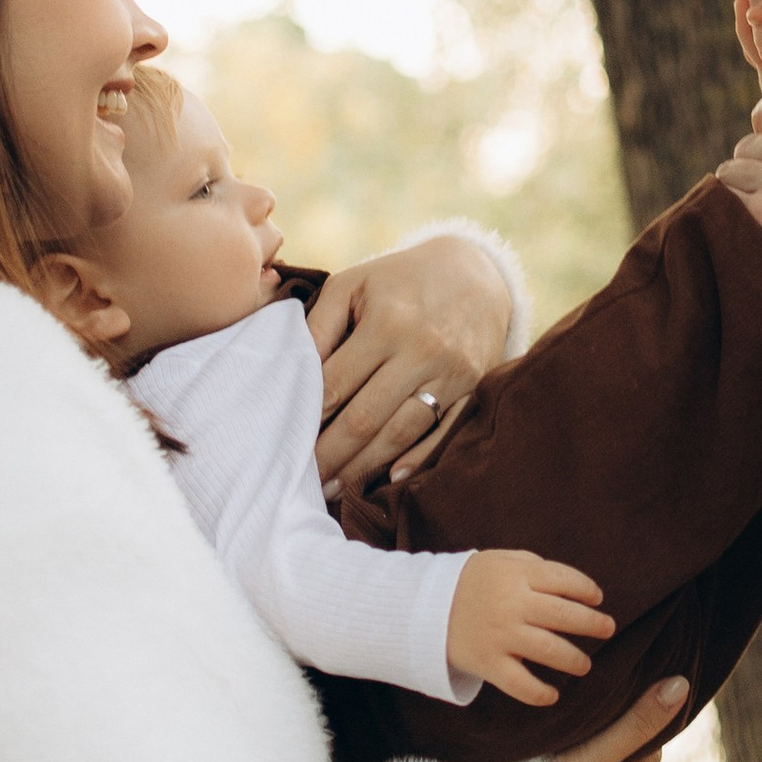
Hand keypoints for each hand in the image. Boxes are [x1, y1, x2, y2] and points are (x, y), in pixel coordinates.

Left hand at [310, 237, 513, 489]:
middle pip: (366, 418)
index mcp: (387, 322)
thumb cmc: (399, 280)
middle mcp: (422, 350)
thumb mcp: (353, 284)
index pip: (336, 384)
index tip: (286, 440)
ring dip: (364, 467)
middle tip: (303, 479)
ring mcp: (453, 373)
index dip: (308, 416)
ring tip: (334, 489)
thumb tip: (293, 375)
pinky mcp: (474, 388)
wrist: (475, 273)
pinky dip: (417, 459)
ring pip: (401, 433)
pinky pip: (443, 433)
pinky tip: (391, 479)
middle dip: (331, 454)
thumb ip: (319, 325)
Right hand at [448, 551, 615, 703]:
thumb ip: (535, 568)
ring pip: (551, 650)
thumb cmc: (471, 583)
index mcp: (517, 575)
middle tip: (607, 628)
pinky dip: (540, 694)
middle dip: (593, 624)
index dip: (587, 590)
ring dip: (575, 660)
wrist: (423, 608)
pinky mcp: (488, 663)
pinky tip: (553, 695)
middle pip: (565, 615)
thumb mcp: (500, 561)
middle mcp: (512, 604)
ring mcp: (501, 636)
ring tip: (584, 665)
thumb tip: (576, 587)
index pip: (565, 580)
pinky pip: (521, 684)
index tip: (597, 599)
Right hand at [552, 675, 689, 761]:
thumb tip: (680, 686)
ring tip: (575, 697)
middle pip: (612, 760)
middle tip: (614, 687)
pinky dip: (548, 744)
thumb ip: (634, 726)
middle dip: (615, 729)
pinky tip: (536, 721)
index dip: (652, 728)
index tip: (652, 694)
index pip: (645, 758)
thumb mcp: (597, 757)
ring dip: (578, 736)